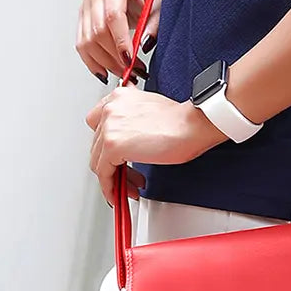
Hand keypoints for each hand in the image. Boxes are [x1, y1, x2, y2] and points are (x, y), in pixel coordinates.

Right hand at [76, 0, 161, 83]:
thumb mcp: (162, 3)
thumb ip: (154, 23)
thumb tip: (143, 44)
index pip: (113, 15)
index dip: (121, 41)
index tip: (130, 59)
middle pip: (98, 30)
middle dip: (115, 56)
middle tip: (132, 70)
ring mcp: (87, 2)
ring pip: (87, 41)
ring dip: (105, 62)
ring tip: (124, 73)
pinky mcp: (84, 17)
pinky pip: (82, 44)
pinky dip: (93, 62)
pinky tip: (105, 71)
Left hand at [85, 84, 226, 205]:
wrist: (193, 124)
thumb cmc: (180, 120)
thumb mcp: (149, 110)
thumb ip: (132, 120)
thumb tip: (128, 141)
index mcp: (118, 97)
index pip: (98, 124)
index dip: (105, 144)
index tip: (114, 156)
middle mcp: (110, 109)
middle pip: (97, 145)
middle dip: (113, 164)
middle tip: (127, 175)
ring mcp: (109, 127)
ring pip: (99, 161)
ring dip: (114, 177)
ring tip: (130, 186)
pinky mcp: (113, 146)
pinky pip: (104, 173)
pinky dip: (110, 187)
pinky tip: (120, 193)